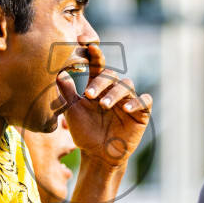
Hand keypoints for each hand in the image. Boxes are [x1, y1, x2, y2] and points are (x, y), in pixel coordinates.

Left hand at [57, 44, 150, 171]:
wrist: (98, 156)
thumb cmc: (84, 133)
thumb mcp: (72, 112)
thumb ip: (66, 93)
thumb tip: (58, 73)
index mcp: (98, 88)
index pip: (98, 67)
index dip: (95, 55)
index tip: (89, 46)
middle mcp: (114, 91)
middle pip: (112, 76)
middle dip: (101, 82)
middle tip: (89, 95)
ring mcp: (128, 101)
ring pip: (127, 86)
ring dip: (115, 93)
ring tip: (104, 105)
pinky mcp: (141, 114)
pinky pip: (144, 101)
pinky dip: (137, 102)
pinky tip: (126, 108)